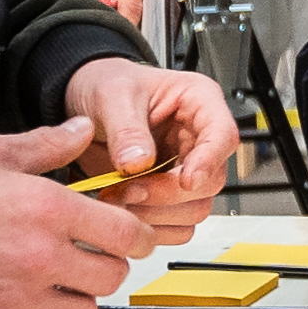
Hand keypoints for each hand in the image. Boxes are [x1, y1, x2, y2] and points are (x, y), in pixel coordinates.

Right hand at [0, 119, 154, 308]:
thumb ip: (47, 145)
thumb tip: (83, 131)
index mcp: (47, 210)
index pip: (126, 235)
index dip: (137, 237)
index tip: (132, 239)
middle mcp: (39, 258)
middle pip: (110, 279)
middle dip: (104, 267)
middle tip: (86, 259)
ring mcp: (14, 298)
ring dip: (72, 303)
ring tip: (53, 286)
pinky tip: (13, 308)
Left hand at [61, 57, 240, 228]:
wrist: (84, 105)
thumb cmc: (106, 83)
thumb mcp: (112, 95)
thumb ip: (126, 129)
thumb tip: (139, 162)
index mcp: (198, 102)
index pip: (223, 135)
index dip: (209, 161)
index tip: (186, 181)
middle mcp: (197, 139)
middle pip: (210, 181)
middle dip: (169, 193)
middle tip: (131, 190)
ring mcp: (184, 169)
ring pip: (195, 207)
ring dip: (157, 213)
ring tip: (120, 198)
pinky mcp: (168, 194)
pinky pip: (176, 224)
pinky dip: (151, 224)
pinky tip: (125, 209)